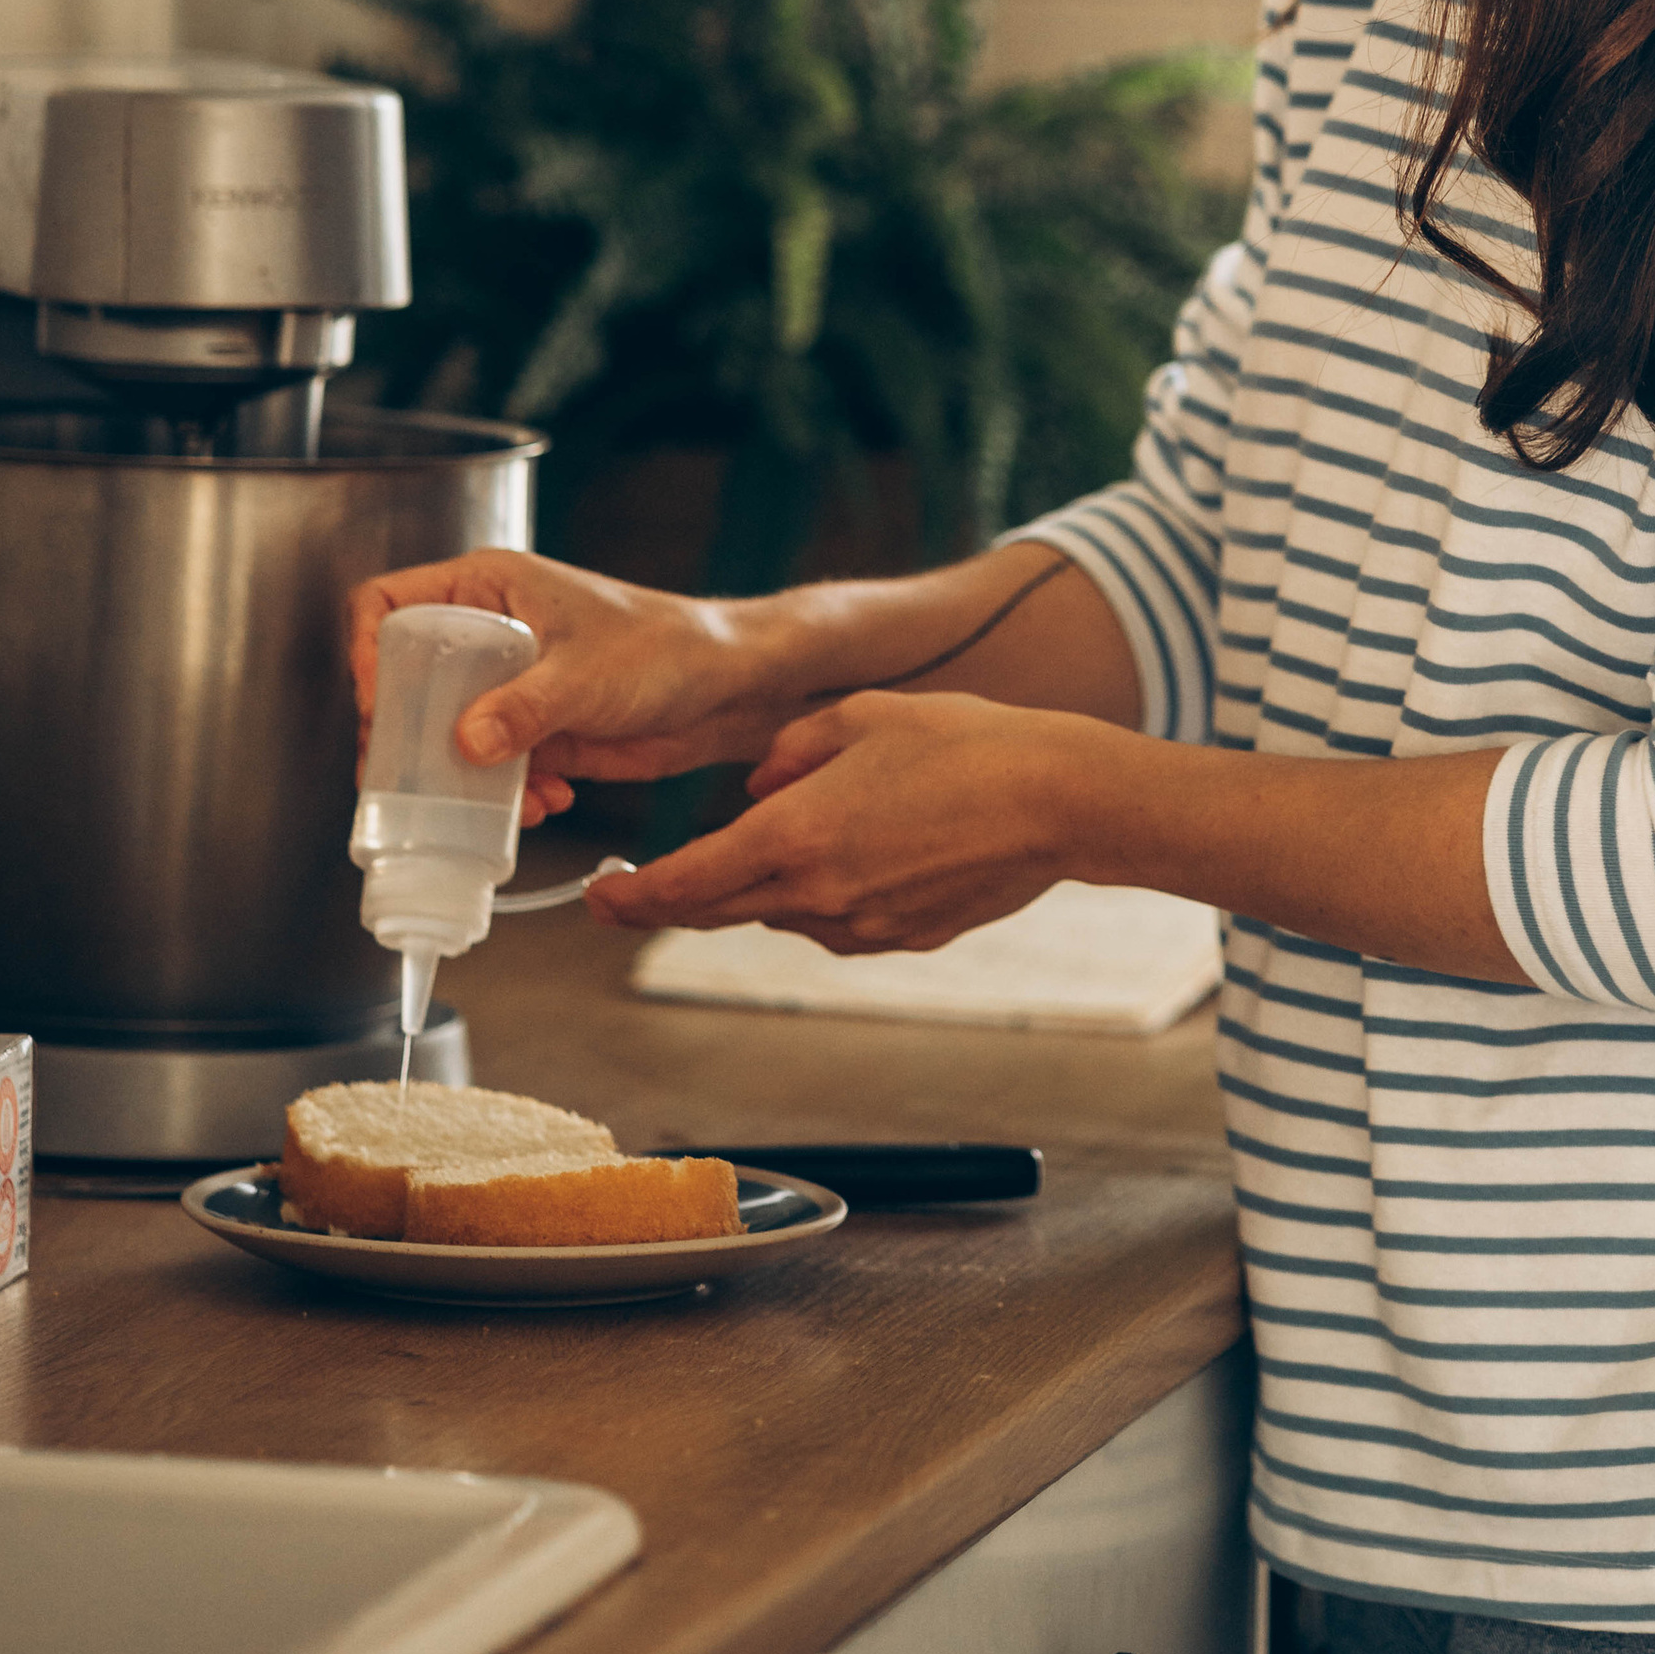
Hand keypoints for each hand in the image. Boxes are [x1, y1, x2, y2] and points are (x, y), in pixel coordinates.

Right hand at [346, 550, 802, 826]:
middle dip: (408, 738)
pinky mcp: (530, 732)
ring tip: (505, 801)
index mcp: (486, 586)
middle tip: (419, 780)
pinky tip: (547, 801)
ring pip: (441, 735)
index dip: (367, 653)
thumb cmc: (668, 649)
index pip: (387, 604)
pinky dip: (503, 795)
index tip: (379, 707)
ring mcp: (505, 685)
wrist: (726, 691)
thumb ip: (525, 707)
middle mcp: (486, 632)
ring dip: (459, 780)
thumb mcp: (588, 674)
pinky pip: (485, 769)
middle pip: (402, 682)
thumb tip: (464, 742)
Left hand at [584, 690, 1124, 952]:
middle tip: (628, 895)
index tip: (597, 897)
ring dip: (758, 889)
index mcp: (796, 835)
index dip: (631, 896)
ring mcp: (862, 924)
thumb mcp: (862, 716)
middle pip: (717, 913)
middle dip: (667, 904)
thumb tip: (759, 778)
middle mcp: (818, 893)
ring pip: (779, 915)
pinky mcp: (902, 937)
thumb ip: (792, 747)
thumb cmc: (965, 744)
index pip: (685, 882)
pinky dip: (818, 898)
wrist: (1057, 800)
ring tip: (781, 839)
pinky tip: (851, 855)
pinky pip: (835, 922)